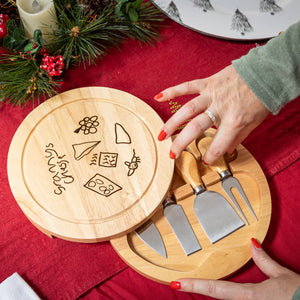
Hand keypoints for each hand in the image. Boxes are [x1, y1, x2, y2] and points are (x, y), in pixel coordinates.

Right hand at [155, 65, 269, 163]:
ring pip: (187, 110)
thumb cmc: (262, 97)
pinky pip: (187, 86)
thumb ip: (239, 137)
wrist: (268, 71)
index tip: (205, 160)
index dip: (211, 156)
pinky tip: (159, 97)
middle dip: (181, 143)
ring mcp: (212, 95)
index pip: (218, 145)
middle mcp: (220, 109)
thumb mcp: (255, 122)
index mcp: (234, 121)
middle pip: (196, 128)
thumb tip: (228, 150)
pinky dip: (172, 91)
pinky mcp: (209, 83)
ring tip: (161, 134)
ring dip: (172, 123)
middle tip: (171, 153)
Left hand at [170, 238, 299, 299]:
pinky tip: (217, 289)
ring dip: (212, 292)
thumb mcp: (282, 276)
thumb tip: (253, 244)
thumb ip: (265, 260)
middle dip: (199, 291)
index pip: (216, 289)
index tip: (177, 282)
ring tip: (194, 286)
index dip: (195, 285)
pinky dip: (227, 297)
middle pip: (217, 298)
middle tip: (181, 283)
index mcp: (250, 296)